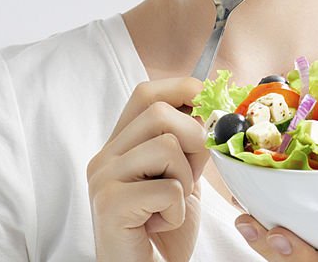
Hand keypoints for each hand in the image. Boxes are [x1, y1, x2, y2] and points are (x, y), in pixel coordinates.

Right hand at [87, 77, 209, 261]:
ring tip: (170, 205)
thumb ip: (188, 141)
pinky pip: (167, 188)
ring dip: (185, 179)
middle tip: (189, 176)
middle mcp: (104, 157)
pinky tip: (161, 224)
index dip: (183, 90)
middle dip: (193, 140)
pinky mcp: (110, 205)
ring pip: (166, 147)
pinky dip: (177, 210)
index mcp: (120, 144)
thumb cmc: (165, 228)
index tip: (209, 105)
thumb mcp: (182, 174)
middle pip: (160, 113)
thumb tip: (214, 104)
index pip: (147, 93)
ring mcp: (103, 179)